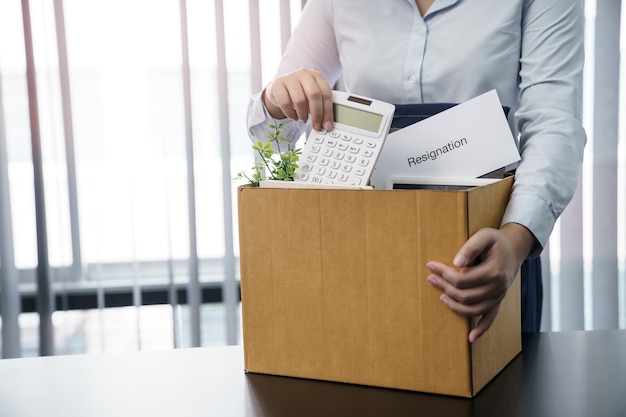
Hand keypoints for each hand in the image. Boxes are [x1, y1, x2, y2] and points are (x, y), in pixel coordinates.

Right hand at [263, 68, 333, 131]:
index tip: (327, 125)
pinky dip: (291, 114)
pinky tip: (294, 117)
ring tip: (303, 119)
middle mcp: (304, 74)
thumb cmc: (299, 92)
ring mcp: (290, 78)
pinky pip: (285, 103)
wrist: (279, 88)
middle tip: (316, 126)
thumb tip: (327, 124)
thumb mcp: (312, 96)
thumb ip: (321, 106)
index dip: (328, 111)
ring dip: (303, 114)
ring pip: (300, 100)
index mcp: (316, 75)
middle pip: (314, 95)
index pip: (326, 93)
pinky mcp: (277, 85)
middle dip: (317, 114)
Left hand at [426, 223, 534, 342]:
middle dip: (444, 287)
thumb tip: (456, 262)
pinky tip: (471, 338)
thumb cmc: (496, 241)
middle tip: (431, 278)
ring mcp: (498, 296)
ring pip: (473, 309)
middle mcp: (497, 288)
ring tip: (440, 296)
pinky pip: (490, 318)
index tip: (431, 266)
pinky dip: (481, 329)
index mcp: (493, 272)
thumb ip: (470, 247)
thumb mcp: (484, 236)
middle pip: (464, 295)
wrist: (514, 249)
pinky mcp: (497, 301)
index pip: (462, 279)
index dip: (444, 274)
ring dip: (454, 306)